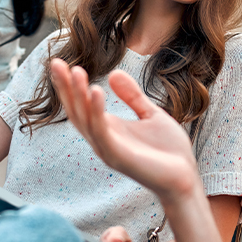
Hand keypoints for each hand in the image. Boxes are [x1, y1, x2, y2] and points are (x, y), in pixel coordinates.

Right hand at [48, 59, 198, 202]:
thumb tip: (113, 73)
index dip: (69, 86)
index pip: (81, 105)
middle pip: (76, 111)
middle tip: (56, 63)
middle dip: (66, 88)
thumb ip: (132, 96)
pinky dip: (96, 112)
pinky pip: (102, 132)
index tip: (61, 63)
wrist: (186, 178)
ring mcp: (108, 149)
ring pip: (85, 120)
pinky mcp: (118, 157)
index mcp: (108, 129)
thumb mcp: (150, 114)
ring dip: (78, 95)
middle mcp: (102, 140)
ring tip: (76, 71)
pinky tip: (96, 91)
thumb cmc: (169, 151)